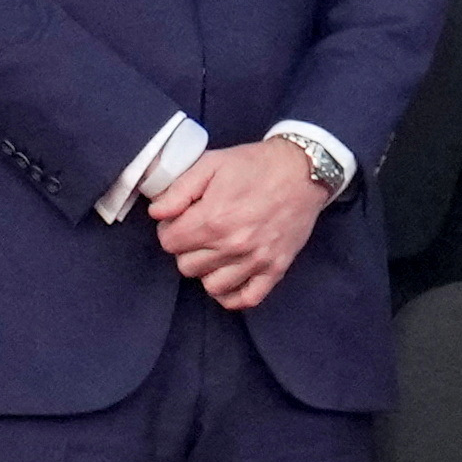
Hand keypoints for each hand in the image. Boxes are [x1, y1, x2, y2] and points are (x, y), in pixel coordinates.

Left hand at [147, 138, 333, 309]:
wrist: (304, 170)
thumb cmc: (254, 165)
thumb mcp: (210, 163)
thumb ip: (177, 189)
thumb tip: (156, 213)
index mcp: (213, 219)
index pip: (169, 243)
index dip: (171, 229)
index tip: (184, 220)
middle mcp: (233, 245)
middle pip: (186, 267)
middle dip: (188, 249)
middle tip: (201, 232)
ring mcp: (257, 260)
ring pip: (212, 286)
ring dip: (208, 271)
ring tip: (217, 252)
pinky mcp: (277, 268)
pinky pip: (247, 299)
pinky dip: (233, 295)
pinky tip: (230, 277)